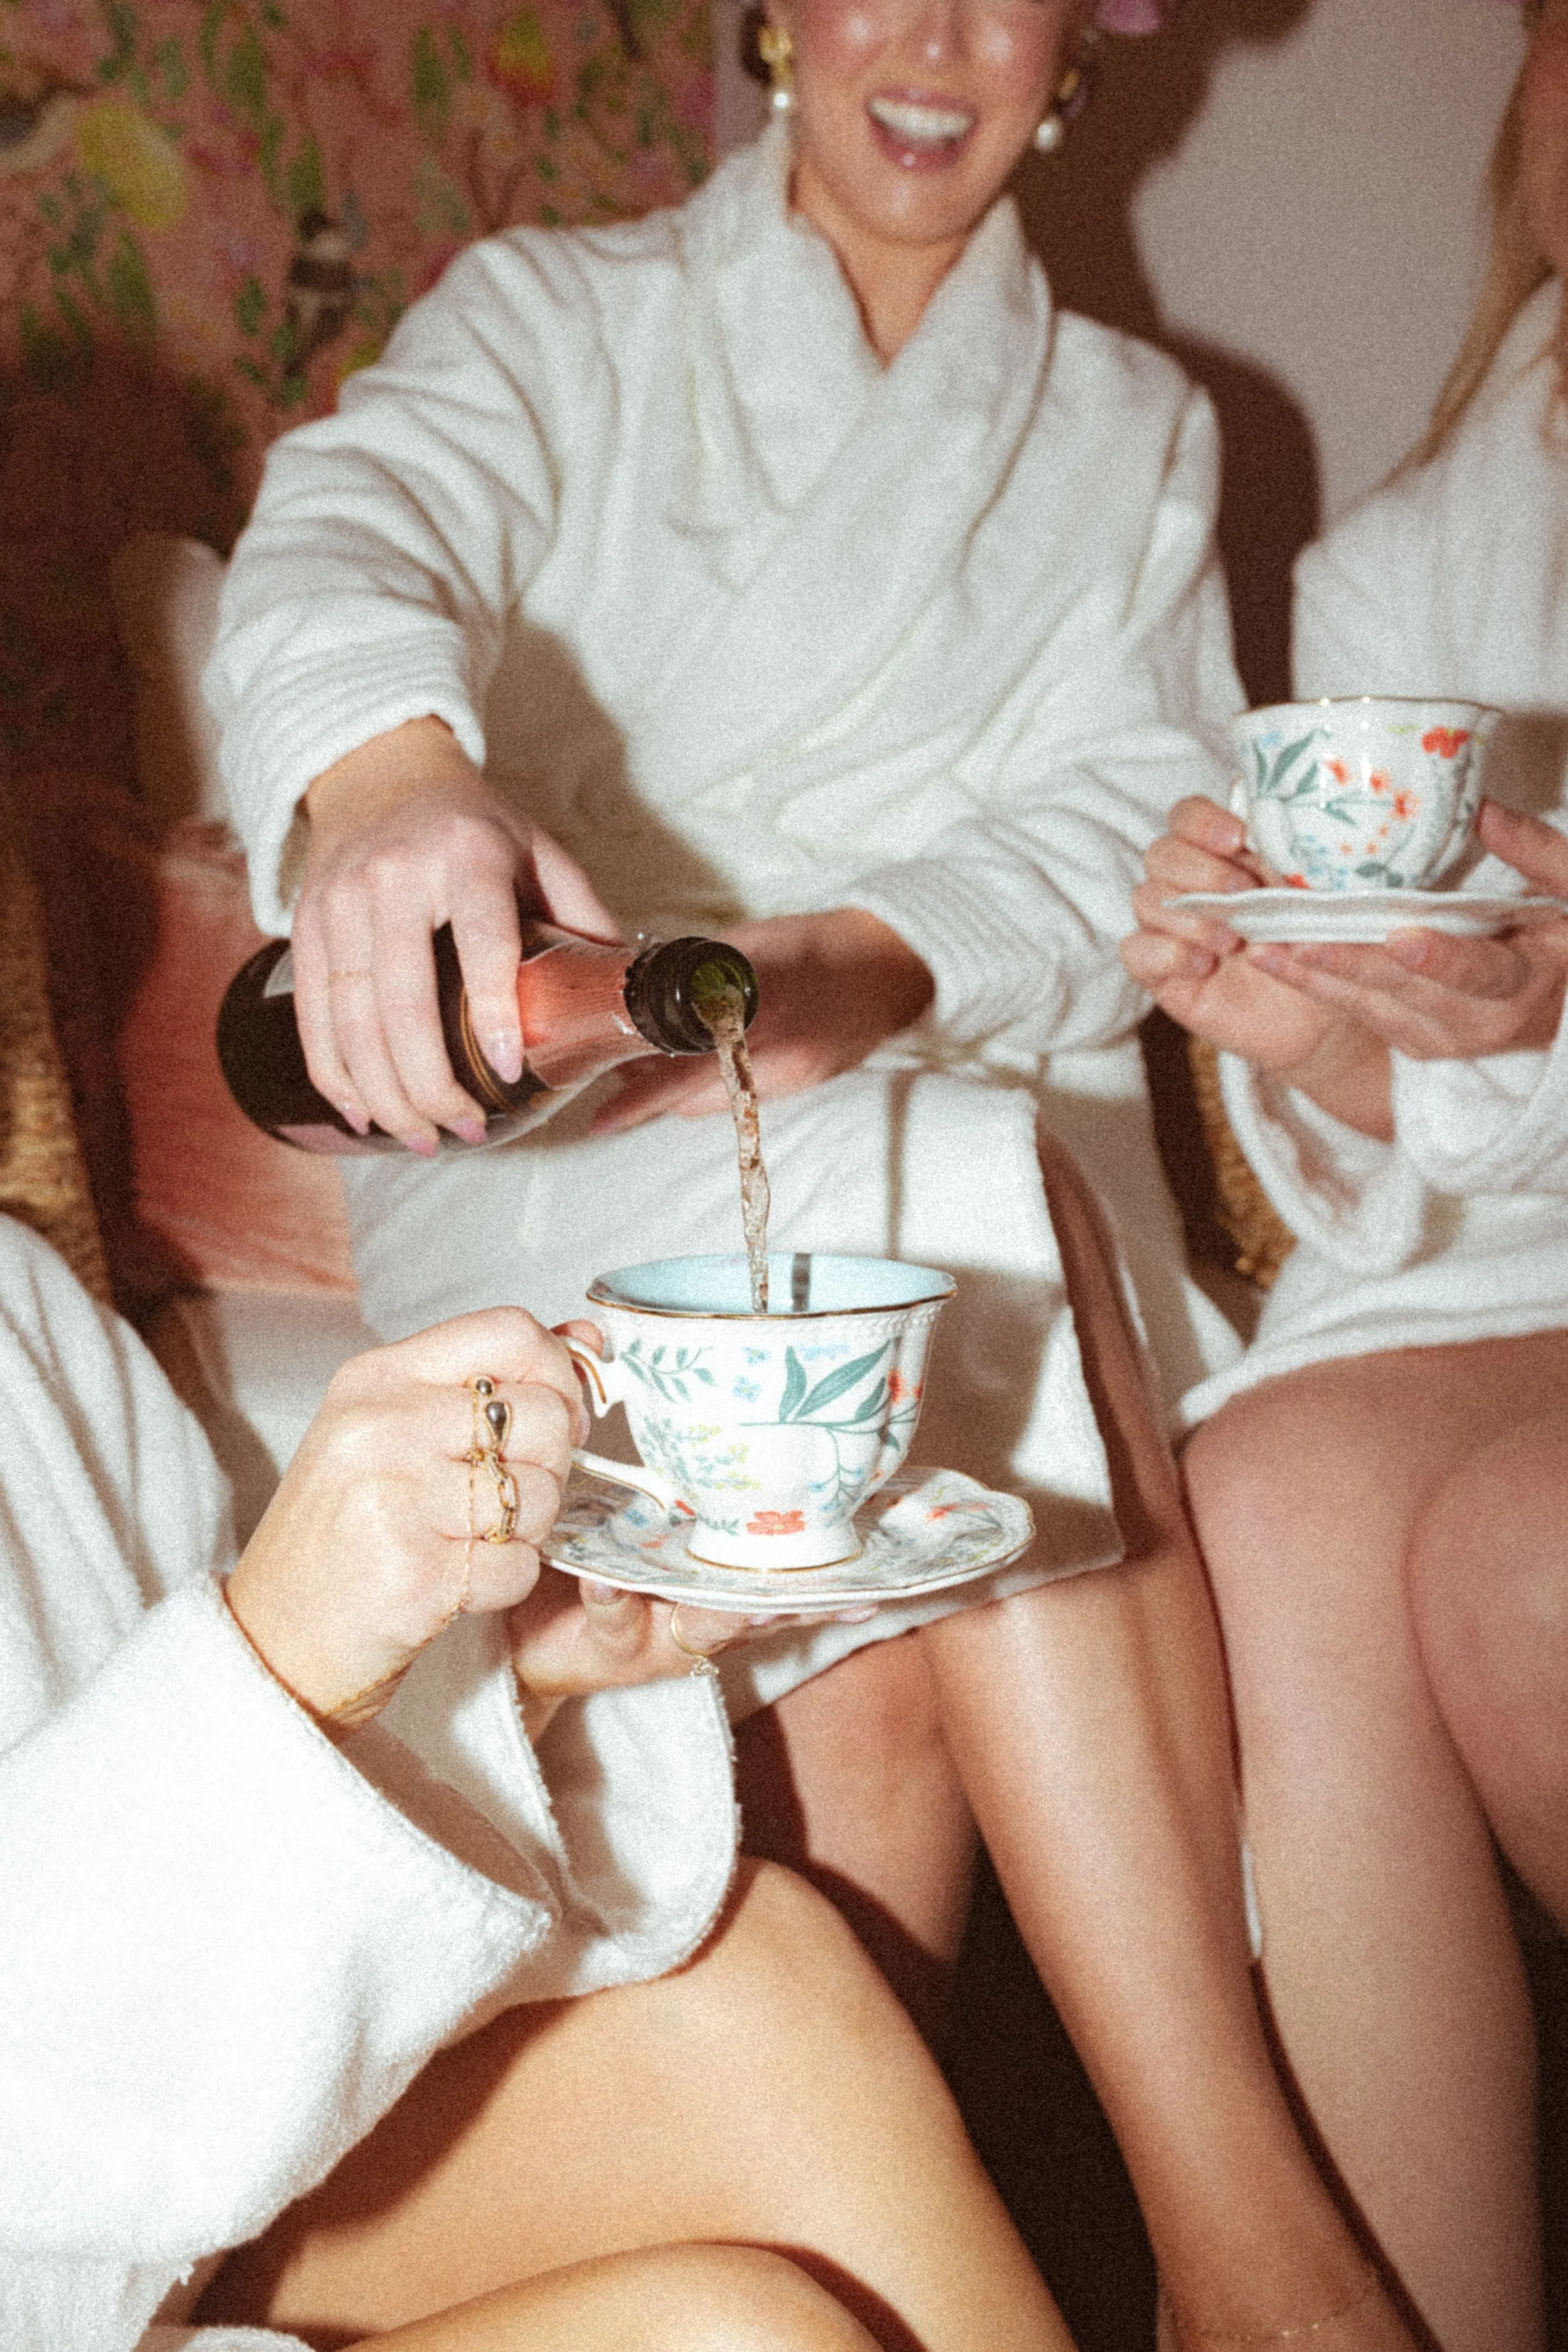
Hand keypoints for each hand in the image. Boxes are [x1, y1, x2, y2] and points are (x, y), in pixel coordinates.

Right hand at [224, 1306, 585, 1729]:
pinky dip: (505, 1582)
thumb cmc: (346, 1531)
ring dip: (527, 1530)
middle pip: (543, 1415)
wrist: (275, 1639)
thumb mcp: (397, 1431)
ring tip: (471, 1539)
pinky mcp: (413, 1573)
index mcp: (378, 1377)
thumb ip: (489, 1381)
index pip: (510, 1330)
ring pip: (541, 1493)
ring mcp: (392, 1498)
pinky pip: (519, 1566)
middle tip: (503, 1496)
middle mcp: (380, 1426)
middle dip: (549, 1465)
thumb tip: (589, 1337)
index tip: (553, 1415)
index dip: (557, 1373)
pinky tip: (459, 1582)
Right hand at [293, 718, 620, 1151]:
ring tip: (419, 1138)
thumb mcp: (539, 851)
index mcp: (468, 858)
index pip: (480, 942)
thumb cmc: (476, 827)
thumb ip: (582, 916)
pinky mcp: (305, 922)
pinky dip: (333, 1072)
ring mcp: (341, 901)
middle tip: (464, 1130)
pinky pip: (313, 1013)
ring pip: (351, 1018)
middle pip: (403, 1001)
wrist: (382, 775)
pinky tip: (362, 1113)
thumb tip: (629, 994)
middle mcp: (396, 877)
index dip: (493, 1009)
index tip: (507, 1070)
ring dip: (384, 1093)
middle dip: (430, 1083)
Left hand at [506, 1321, 876, 1734]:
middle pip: (777, 1596)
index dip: (838, 1538)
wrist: (517, 1614)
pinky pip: (618, 1624)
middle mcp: (713, 1591)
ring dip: (725, 1612)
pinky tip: (604, 1584)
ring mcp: (670, 1625)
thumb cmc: (580, 1532)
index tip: (882, 1531)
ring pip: (712, 1624)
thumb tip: (591, 1332)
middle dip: (806, 1590)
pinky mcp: (616, 1646)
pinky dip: (613, 1604)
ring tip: (738, 1599)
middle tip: (832, 1582)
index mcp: (724, 1547)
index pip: (792, 1542)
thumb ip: (594, 1393)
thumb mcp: (597, 1453)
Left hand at [592, 908, 934, 1132]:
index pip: (686, 1066)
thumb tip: (639, 977)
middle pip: (693, 1100)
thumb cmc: (817, 945)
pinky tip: (700, 1067)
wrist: (891, 964)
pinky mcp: (804, 1084)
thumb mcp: (752, 944)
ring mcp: (793, 1076)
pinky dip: (711, 1089)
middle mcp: (777, 1055)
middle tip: (616, 1069)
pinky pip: (741, 1101)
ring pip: (714, 1105)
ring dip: (677, 1095)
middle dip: (649, 1093)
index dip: (642, 1099)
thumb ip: (697, 968)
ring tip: (651, 1068)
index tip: (602, 1120)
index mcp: (758, 1011)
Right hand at [1124, 797, 1343, 1068]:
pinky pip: (1135, 951)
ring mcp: (1171, 928)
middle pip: (1161, 853)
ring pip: (1145, 898)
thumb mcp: (1312, 901)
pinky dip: (1167, 953)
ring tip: (1232, 941)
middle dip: (1200, 870)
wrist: (1319, 1019)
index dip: (1202, 821)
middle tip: (1243, 893)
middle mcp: (1191, 886)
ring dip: (1189, 916)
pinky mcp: (1161, 971)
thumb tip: (1275, 838)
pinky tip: (1204, 966)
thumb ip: (1287, 866)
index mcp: (1224, 856)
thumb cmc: (1318, 951)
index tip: (1238, 838)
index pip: (1187, 816)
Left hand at [1242, 801, 1567, 1062]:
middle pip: (1404, 994)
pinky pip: (1362, 1014)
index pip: (1479, 973)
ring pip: (1371, 1009)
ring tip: (1264, 950)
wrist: (1565, 1007)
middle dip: (1344, 967)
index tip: (1400, 939)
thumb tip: (1483, 811)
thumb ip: (1536, 855)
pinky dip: (1321, 988)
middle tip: (1290, 941)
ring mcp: (1440, 1038)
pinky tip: (1278, 960)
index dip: (1440, 959)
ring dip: (1317, 981)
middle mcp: (1476, 1022)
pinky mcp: (1413, 1038)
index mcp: (1520, 984)